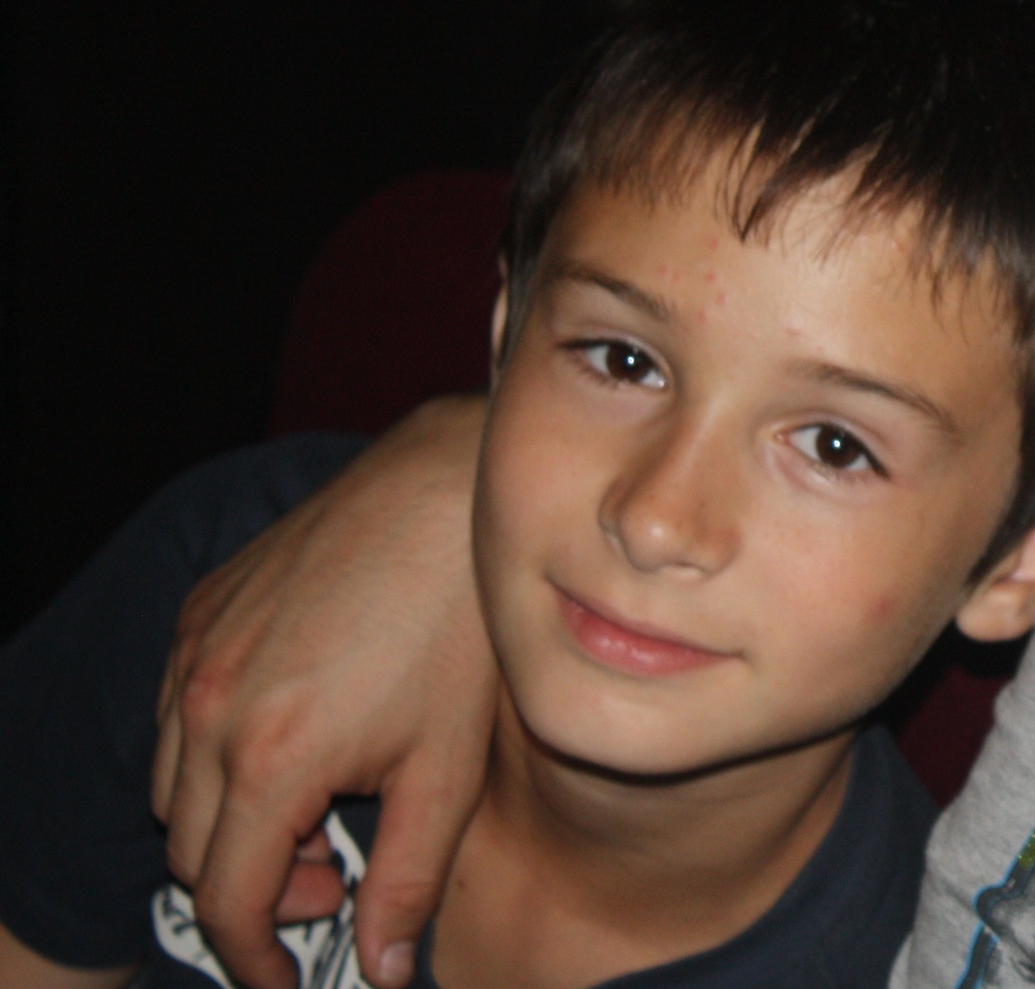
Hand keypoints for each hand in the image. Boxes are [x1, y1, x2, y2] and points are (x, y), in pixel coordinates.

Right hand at [153, 395, 494, 988]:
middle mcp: (207, 710)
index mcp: (268, 760)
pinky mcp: (199, 612)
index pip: (227, 901)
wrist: (444, 493)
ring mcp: (194, 656)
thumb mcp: (447, 770)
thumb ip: (406, 880)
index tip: (288, 977)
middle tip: (330, 875)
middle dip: (254, 886)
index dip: (255, 958)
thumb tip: (382, 970)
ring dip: (230, 820)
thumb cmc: (460, 630)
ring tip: (321, 803)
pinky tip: (299, 733)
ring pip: (174, 788)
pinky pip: (178, 715)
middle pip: (192, 852)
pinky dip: (216, 751)